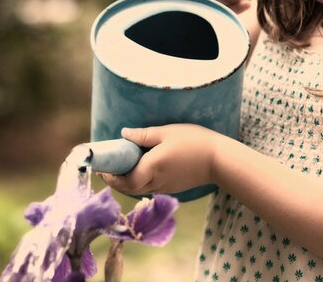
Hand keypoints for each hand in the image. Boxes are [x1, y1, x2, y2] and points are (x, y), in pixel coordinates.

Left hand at [99, 124, 219, 194]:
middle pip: (129, 189)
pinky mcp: (173, 188)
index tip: (102, 168)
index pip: (126, 180)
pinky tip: (139, 170)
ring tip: (119, 169)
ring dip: (126, 183)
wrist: (220, 160)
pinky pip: (150, 188)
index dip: (112, 177)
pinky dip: (139, 182)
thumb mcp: (168, 132)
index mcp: (153, 167)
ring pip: (139, 190)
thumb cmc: (195, 142)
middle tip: (106, 169)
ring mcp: (166, 187)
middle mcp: (157, 181)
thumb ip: (144, 135)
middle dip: (115, 181)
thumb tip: (123, 133)